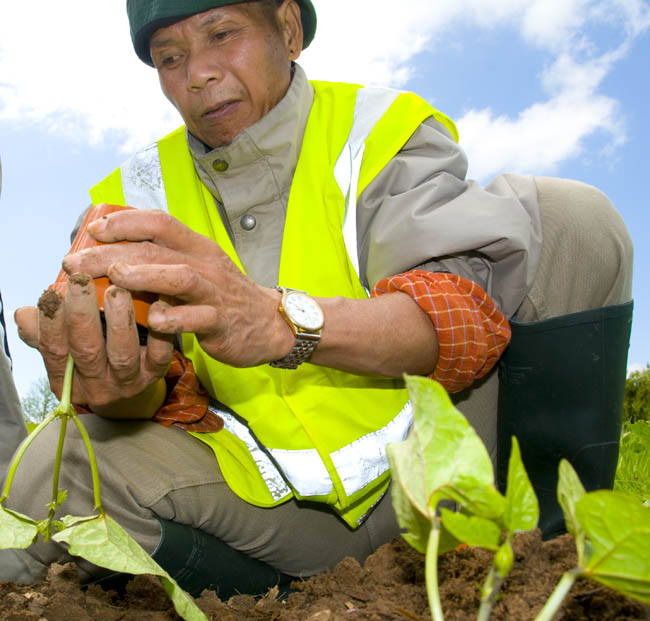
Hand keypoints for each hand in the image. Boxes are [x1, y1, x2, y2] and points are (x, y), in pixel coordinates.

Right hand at [15, 275, 173, 416]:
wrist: (130, 386)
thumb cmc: (91, 355)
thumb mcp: (65, 349)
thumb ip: (44, 332)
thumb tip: (24, 314)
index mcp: (68, 379)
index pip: (55, 351)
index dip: (51, 323)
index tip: (52, 292)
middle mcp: (97, 385)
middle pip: (87, 350)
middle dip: (82, 314)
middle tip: (81, 281)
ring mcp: (128, 382)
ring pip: (122, 354)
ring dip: (118, 320)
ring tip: (117, 290)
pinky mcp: (155, 374)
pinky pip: (159, 355)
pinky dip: (159, 332)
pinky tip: (159, 304)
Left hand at [61, 209, 293, 366]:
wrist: (268, 323)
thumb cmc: (223, 296)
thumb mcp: (198, 269)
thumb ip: (164, 262)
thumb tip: (114, 258)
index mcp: (196, 247)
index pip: (159, 222)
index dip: (124, 222)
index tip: (93, 231)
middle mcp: (204, 264)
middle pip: (156, 249)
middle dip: (111, 253)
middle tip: (75, 263)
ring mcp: (214, 292)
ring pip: (179, 276)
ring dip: (144, 275)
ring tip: (115, 278)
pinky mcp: (221, 322)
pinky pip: (198, 318)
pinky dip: (175, 317)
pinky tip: (155, 320)